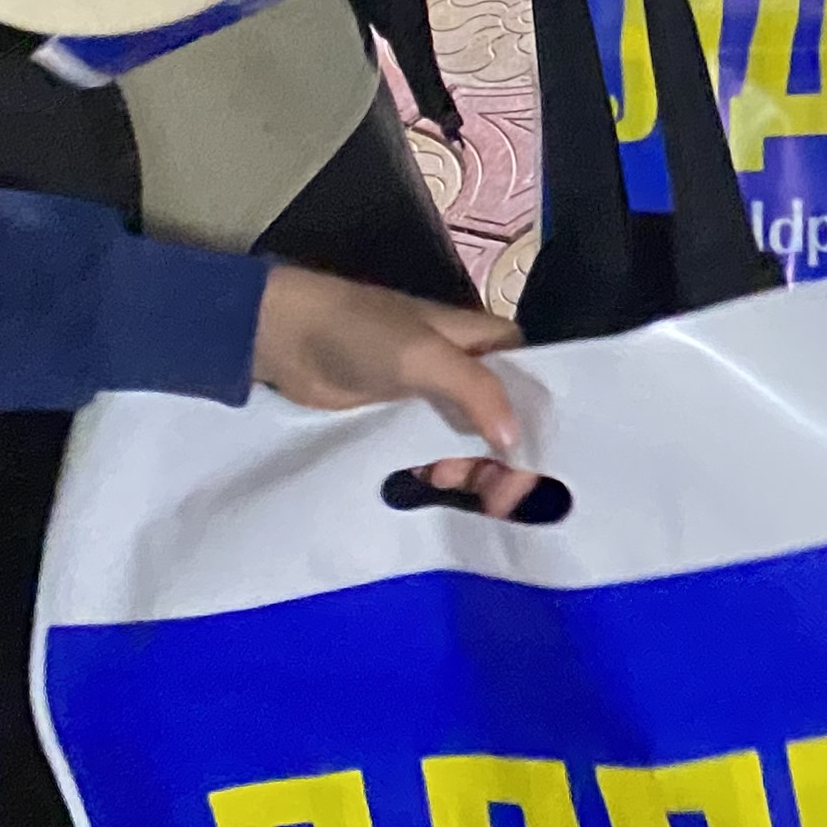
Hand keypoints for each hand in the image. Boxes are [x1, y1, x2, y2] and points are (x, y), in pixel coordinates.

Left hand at [251, 262, 541, 515]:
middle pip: (499, 408)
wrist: (285, 338)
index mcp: (475, 337)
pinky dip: (439, 466)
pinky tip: (438, 488)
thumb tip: (516, 437)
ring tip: (459, 488)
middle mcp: (457, 363)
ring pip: (466, 431)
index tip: (542, 450)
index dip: (536, 406)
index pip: (524, 369)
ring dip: (472, 461)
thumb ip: (474, 390)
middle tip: (501, 492)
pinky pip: (430, 444)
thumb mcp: (424, 356)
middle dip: (505, 448)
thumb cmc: (360, 334)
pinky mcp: (393, 416)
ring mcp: (424, 392)